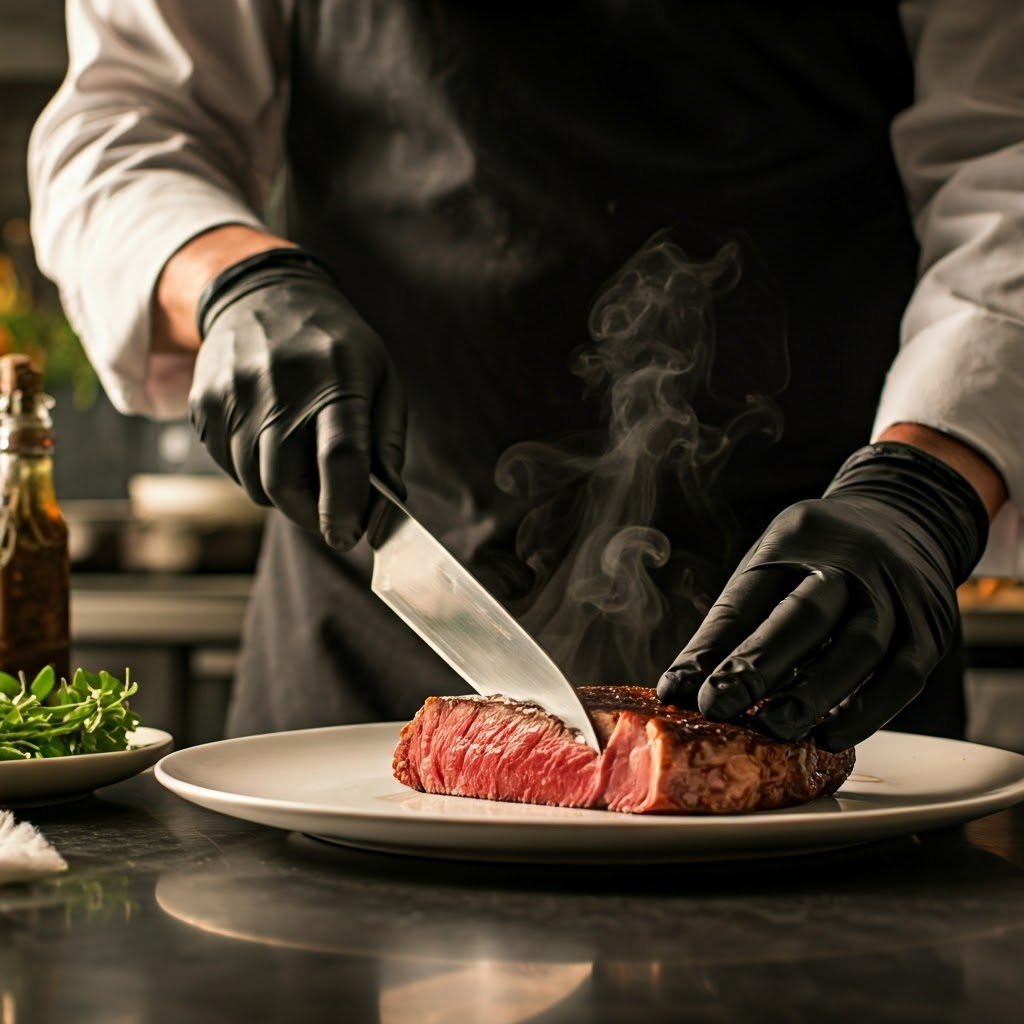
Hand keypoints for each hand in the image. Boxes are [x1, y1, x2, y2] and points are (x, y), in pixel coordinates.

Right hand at [187, 248, 406, 550]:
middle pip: (285, 482)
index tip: (349, 535)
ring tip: (301, 472)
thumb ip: (386, 442)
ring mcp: (235, 393)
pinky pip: (228, 466)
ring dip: (281, 495)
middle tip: (329, 517)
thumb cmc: (335, 346)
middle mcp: (280, 385)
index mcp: (336, 379)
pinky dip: (252, 473)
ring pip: (254, 483)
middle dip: (310, 514)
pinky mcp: (204, 402)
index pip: (339, 458)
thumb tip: (390, 500)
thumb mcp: (380, 378)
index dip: (344, 509)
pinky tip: (270, 446)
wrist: (264, 294)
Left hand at [657, 442, 989, 750]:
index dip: (712, 648)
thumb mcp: (771, 566)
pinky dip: (867, 712)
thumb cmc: (817, 556)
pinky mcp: (931, 627)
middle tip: (721, 709)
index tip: (682, 692)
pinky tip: (830, 736)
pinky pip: (903, 676)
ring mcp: (897, 593)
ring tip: (774, 730)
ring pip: (860, 648)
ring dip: (813, 695)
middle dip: (760, 665)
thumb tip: (682, 690)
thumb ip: (733, 624)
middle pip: (805, 615)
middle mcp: (850, 562)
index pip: (748, 596)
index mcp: (795, 540)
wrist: (907, 517)